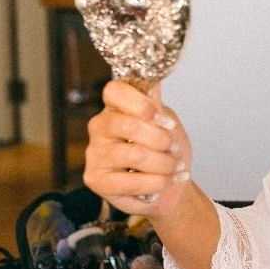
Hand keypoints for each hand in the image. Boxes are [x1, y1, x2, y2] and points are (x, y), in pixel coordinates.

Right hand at [84, 80, 193, 216]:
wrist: (169, 184)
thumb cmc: (165, 150)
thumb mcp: (167, 123)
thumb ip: (157, 107)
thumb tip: (152, 84)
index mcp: (116, 107)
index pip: (114, 91)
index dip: (140, 103)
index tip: (162, 119)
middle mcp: (100, 127)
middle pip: (129, 125)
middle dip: (162, 140)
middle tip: (174, 149)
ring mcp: (94, 153)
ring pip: (136, 154)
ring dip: (164, 164)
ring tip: (173, 167)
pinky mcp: (95, 180)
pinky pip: (132, 181)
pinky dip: (157, 183)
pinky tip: (163, 182)